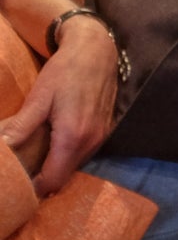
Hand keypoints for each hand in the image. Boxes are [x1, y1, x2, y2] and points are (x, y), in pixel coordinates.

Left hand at [0, 13, 119, 194]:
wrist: (97, 51)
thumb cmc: (65, 72)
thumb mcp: (38, 98)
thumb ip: (21, 127)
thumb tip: (1, 150)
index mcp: (72, 137)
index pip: (53, 179)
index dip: (35, 188)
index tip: (17, 185)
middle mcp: (91, 142)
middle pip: (64, 177)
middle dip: (44, 180)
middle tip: (21, 174)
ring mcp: (101, 137)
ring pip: (75, 166)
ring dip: (56, 168)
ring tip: (34, 160)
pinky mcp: (104, 130)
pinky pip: (83, 154)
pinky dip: (67, 157)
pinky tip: (53, 145)